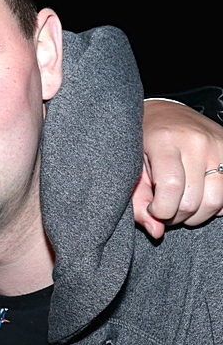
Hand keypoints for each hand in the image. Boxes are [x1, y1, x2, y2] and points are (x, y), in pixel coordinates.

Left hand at [133, 99, 222, 237]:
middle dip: (176, 216)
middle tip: (164, 210)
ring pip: (217, 201)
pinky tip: (198, 196)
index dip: (161, 210)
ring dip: (197, 214)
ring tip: (180, 205)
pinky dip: (215, 205)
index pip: (171, 187)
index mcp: (165, 141)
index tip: (152, 210)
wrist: (165, 112)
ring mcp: (219, 146)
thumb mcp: (131, 168)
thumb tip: (156, 232)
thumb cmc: (143, 142)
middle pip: (194, 200)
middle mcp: (197, 142)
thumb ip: (138, 201)